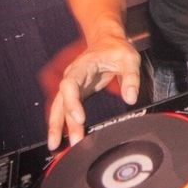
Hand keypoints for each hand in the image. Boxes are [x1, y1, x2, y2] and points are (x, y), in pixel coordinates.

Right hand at [47, 36, 140, 150]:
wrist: (106, 41)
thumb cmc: (116, 49)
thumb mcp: (129, 59)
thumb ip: (131, 78)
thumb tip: (131, 98)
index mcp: (82, 66)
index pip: (70, 84)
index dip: (72, 102)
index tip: (80, 118)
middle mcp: (72, 77)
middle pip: (61, 100)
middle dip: (61, 122)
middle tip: (68, 141)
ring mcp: (72, 86)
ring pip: (59, 107)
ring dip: (56, 126)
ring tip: (55, 146)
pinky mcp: (76, 94)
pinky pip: (65, 110)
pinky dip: (61, 123)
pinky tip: (61, 138)